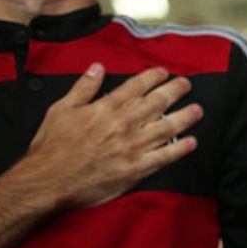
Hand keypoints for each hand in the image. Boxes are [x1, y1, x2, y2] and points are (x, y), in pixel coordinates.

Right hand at [26, 63, 202, 207]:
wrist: (48, 180)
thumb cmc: (52, 146)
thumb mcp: (61, 109)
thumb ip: (83, 87)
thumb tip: (97, 67)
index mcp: (107, 108)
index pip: (137, 86)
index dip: (153, 77)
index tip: (164, 72)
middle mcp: (125, 124)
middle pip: (157, 103)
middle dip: (175, 91)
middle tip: (187, 84)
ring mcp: (133, 147)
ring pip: (166, 127)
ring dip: (185, 117)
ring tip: (198, 110)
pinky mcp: (136, 169)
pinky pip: (164, 157)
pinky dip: (180, 149)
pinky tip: (192, 142)